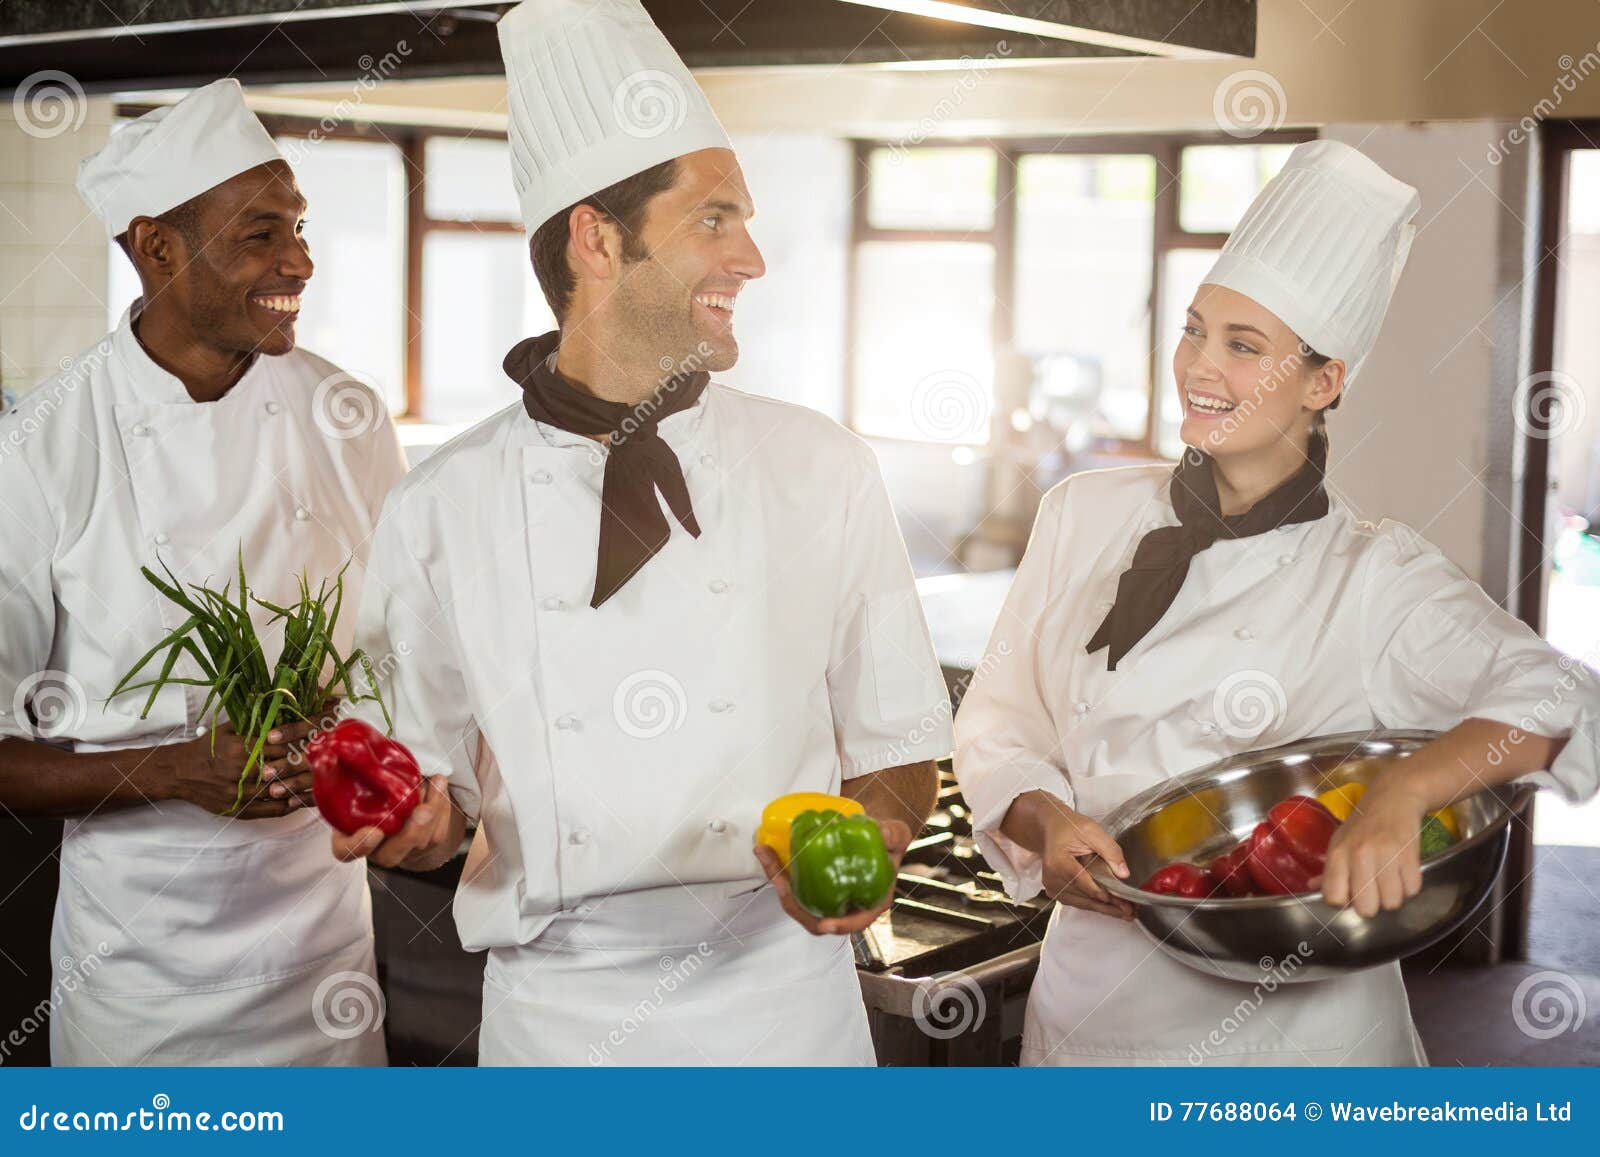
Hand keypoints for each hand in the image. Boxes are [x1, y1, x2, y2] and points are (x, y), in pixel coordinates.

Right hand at [160, 706, 338, 818]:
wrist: (181, 773)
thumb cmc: (209, 747)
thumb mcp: (230, 729)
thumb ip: (256, 723)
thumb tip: (287, 710)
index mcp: (243, 747)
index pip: (284, 742)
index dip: (306, 736)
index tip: (324, 732)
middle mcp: (245, 770)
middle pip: (288, 766)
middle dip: (312, 761)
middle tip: (334, 756)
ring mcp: (244, 792)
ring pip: (284, 790)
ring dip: (307, 784)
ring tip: (328, 780)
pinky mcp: (242, 809)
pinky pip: (274, 809)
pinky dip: (293, 804)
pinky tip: (307, 799)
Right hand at [330, 775, 457, 870]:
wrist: (397, 804)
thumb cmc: (370, 790)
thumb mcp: (359, 784)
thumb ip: (361, 779)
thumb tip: (363, 761)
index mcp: (348, 839)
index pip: (346, 851)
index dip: (360, 845)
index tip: (375, 832)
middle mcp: (373, 851)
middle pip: (390, 856)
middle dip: (410, 833)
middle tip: (423, 811)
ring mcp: (400, 852)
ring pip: (420, 843)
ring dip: (433, 811)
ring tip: (437, 782)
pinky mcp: (424, 848)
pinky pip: (437, 834)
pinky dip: (443, 808)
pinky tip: (440, 786)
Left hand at [753, 817, 911, 935]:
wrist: (871, 832)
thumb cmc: (886, 840)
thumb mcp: (897, 835)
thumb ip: (894, 834)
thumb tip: (883, 834)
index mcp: (870, 902)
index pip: (855, 922)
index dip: (841, 926)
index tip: (826, 924)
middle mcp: (846, 906)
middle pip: (817, 920)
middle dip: (796, 906)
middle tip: (781, 883)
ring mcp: (826, 898)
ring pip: (800, 904)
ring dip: (780, 886)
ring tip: (768, 860)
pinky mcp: (812, 886)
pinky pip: (792, 887)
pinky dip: (778, 873)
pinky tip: (766, 853)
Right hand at [1039, 805, 1134, 920]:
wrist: (1050, 828)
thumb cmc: (1068, 827)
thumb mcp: (1091, 830)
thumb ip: (1110, 849)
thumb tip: (1123, 873)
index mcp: (1057, 860)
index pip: (1081, 881)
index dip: (1100, 892)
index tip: (1119, 901)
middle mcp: (1051, 877)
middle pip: (1083, 896)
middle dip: (1108, 905)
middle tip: (1129, 911)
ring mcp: (1052, 886)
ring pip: (1081, 903)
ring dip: (1103, 909)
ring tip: (1124, 912)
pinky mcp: (1055, 891)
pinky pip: (1077, 902)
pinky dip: (1094, 905)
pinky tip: (1110, 908)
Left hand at [1319, 780, 1427, 916]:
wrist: (1393, 798)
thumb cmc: (1363, 824)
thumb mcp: (1339, 841)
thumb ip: (1328, 869)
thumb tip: (1311, 888)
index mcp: (1338, 853)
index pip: (1333, 897)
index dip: (1344, 902)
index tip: (1350, 894)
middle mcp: (1359, 855)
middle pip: (1366, 908)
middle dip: (1372, 905)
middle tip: (1374, 890)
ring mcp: (1386, 855)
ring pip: (1391, 903)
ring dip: (1393, 896)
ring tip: (1390, 879)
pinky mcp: (1410, 855)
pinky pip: (1412, 890)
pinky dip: (1410, 885)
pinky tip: (1403, 870)